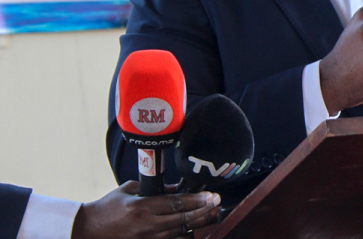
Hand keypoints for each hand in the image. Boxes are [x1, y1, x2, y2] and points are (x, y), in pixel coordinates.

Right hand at [71, 181, 220, 238]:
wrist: (88, 230)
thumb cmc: (108, 207)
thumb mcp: (130, 190)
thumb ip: (155, 188)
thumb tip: (178, 187)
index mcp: (142, 207)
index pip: (176, 204)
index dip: (197, 200)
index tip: (211, 196)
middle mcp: (147, 225)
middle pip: (183, 220)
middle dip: (204, 212)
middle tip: (217, 204)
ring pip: (181, 234)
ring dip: (198, 225)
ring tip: (211, 216)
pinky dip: (184, 237)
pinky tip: (193, 231)